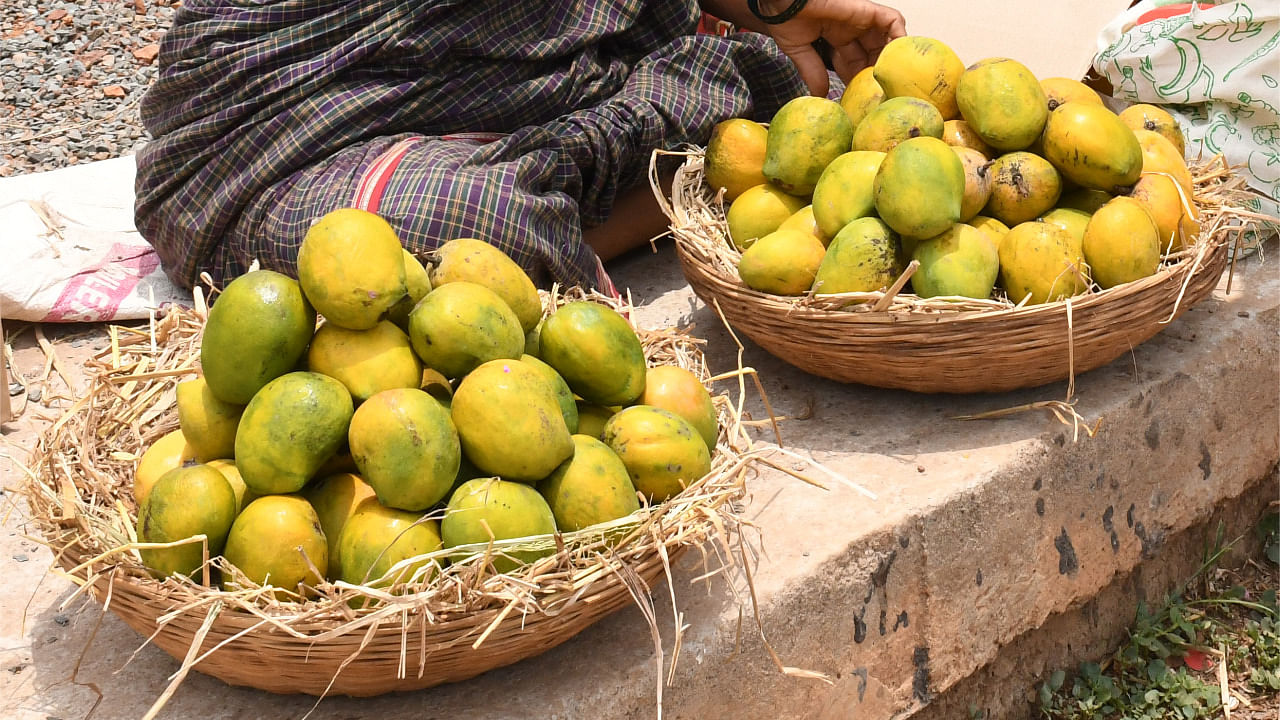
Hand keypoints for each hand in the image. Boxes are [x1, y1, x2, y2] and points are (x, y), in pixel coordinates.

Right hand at [759, 0, 906, 96]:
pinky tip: (892, 58)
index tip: (858, 97)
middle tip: (875, 91)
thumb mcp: (801, 52)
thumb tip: (821, 94)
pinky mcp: (866, 10)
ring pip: (886, 39)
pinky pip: (892, 21)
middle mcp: (851, 28)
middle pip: (873, 53)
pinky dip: (898, 37)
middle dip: (875, 72)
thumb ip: (813, 72)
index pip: (856, 62)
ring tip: (887, 78)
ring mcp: (860, 19)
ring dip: (889, 58)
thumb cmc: (784, 19)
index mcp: (836, 37)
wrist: (780, 3)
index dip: (859, 79)